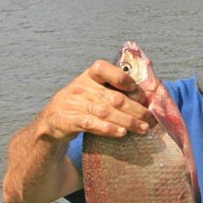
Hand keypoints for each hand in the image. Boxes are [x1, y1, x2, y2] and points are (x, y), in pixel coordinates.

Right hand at [37, 59, 154, 141]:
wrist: (52, 119)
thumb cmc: (81, 103)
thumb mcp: (93, 90)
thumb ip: (113, 90)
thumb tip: (145, 100)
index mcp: (89, 76)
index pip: (103, 69)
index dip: (121, 78)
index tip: (136, 89)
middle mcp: (82, 87)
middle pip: (114, 97)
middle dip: (136, 109)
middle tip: (150, 119)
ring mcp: (74, 103)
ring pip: (106, 112)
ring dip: (128, 121)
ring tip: (143, 128)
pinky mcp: (69, 120)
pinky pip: (91, 124)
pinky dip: (108, 128)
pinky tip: (121, 133)